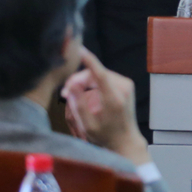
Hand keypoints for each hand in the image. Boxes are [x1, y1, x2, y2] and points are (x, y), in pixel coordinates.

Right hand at [62, 47, 150, 165]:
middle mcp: (123, 88)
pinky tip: (84, 92)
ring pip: (99, 74)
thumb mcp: (88, 126)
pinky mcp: (126, 84)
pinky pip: (104, 77)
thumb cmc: (106, 137)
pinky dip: (93, 82)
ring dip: (84, 81)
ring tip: (72, 94)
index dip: (89, 60)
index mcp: (114, 99)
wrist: (126, 141)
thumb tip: (71, 85)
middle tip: (65, 93)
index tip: (79, 49)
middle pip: (96, 73)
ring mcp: (126, 84)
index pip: (100, 74)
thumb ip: (79, 105)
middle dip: (78, 79)